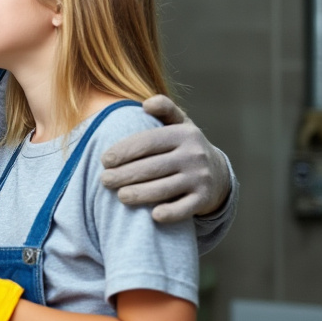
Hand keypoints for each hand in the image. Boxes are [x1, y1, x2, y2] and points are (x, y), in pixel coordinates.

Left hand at [100, 94, 231, 222]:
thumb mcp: (179, 123)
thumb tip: (147, 104)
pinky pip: (185, 208)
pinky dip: (171, 213)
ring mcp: (200, 178)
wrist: (218, 173)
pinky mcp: (203, 199)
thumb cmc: (185, 146)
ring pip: (165, 188)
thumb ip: (165, 109)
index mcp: (184, 134)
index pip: (148, 142)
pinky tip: (154, 216)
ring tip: (120, 196)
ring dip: (140, 194)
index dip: (124, 151)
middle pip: (152, 167)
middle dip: (125, 174)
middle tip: (104, 180)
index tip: (104, 160)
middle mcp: (194, 155)